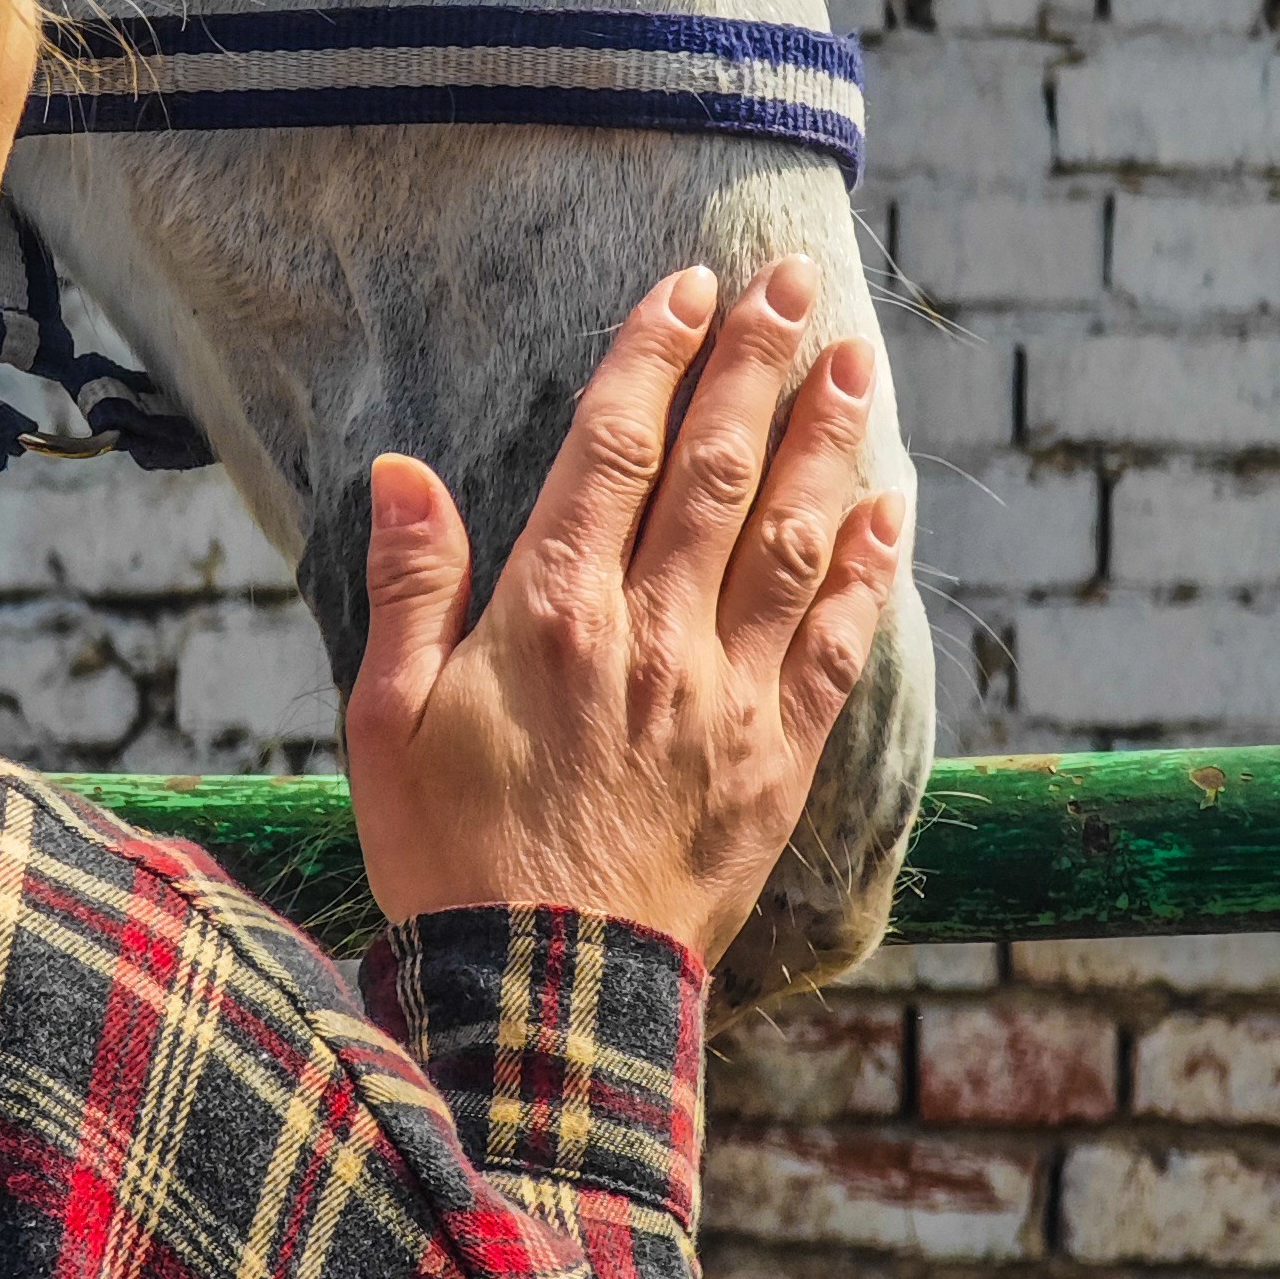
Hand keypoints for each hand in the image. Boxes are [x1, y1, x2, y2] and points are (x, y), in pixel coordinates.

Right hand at [344, 257, 909, 969]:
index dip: (654, 356)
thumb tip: (400, 470)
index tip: (689, 285)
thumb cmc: (449, 858)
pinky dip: (870, 569)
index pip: (612, 448)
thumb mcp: (387, 721)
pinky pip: (835, 642)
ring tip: (855, 360)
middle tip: (793, 282)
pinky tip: (892, 508)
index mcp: (552, 612)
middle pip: (716, 467)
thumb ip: (409, 586)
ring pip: (792, 536)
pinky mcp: (776, 758)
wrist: (544, 996)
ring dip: (828, 439)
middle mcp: (651, 634)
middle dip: (757, 363)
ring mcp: (724, 694)